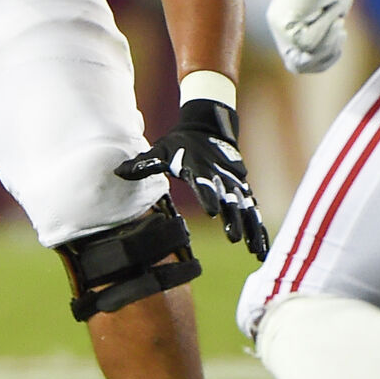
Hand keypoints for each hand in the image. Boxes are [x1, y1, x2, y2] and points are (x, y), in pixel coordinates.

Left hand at [116, 98, 268, 259]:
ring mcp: (235, 184)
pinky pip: (253, 212)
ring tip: (256, 251)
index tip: (211, 211)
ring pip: (247, 209)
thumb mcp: (161, 149)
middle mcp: (220, 177)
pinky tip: (261, 249)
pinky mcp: (242, 190)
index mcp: (199, 168)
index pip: (204, 183)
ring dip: (252, 229)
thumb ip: (143, 164)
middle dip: (232, 218)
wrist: (208, 127)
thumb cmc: (180, 143)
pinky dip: (258, 229)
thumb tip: (118, 172)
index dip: (208, 196)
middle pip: (229, 199)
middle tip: (233, 237)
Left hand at [266, 0, 355, 73]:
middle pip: (299, 67)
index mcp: (288, 26)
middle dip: (326, 55)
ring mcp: (279, 27)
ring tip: (337, 23)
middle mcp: (278, 28)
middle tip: (339, 31)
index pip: (300, 62)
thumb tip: (325, 52)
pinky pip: (308, 43)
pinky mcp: (285, 22)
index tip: (340, 32)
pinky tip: (334, 17)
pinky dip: (327, 32)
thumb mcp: (330, 12)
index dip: (325, 57)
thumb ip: (324, 34)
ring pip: (305, 57)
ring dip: (328, 44)